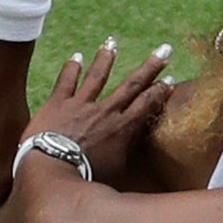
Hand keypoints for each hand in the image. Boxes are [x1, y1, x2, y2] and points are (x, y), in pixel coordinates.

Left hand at [24, 39, 173, 178]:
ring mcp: (81, 104)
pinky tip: (75, 56)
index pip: (146, 105)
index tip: (170, 80)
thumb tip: (143, 161)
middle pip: (131, 85)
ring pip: (97, 76)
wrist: (52, 169)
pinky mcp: (58, 103)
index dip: (159, 92)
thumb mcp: (116, 173)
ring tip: (112, 43)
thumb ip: (128, 157)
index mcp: (122, 129)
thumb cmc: (85, 179)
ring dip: (106, 59)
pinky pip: (66, 81)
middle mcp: (105, 111)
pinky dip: (71, 68)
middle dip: (150, 67)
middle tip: (164, 50)